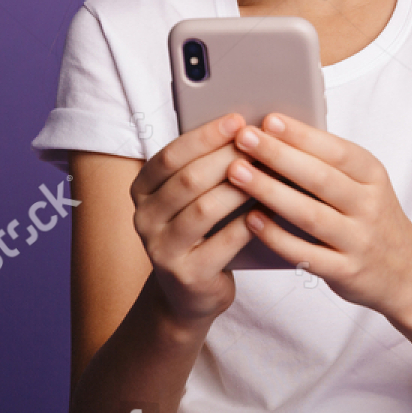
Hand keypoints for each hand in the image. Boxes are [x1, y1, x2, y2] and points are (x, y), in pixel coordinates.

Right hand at [129, 113, 255, 325]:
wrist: (190, 292)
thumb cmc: (201, 231)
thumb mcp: (191, 197)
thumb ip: (205, 166)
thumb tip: (245, 129)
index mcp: (142, 190)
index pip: (170, 155)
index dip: (205, 136)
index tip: (237, 119)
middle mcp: (144, 219)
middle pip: (188, 179)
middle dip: (227, 157)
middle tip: (260, 143)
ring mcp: (161, 250)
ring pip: (204, 209)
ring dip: (240, 187)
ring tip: (269, 171)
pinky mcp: (187, 275)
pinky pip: (223, 243)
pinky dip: (248, 223)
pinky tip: (269, 208)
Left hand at [226, 113, 411, 320]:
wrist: (406, 271)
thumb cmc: (372, 217)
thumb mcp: (366, 184)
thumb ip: (329, 164)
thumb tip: (277, 134)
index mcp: (374, 176)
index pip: (337, 151)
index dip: (302, 135)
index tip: (269, 119)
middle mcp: (370, 207)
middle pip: (320, 179)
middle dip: (278, 156)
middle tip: (244, 139)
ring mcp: (358, 241)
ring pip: (310, 215)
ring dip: (270, 192)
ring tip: (237, 173)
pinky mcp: (345, 271)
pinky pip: (306, 254)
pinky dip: (276, 236)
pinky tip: (251, 220)